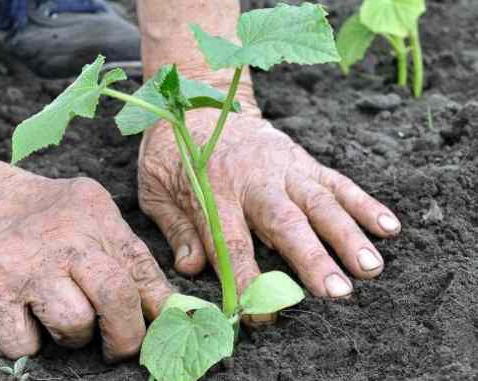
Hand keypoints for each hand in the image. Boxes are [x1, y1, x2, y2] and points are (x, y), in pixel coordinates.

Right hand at [0, 159, 171, 360]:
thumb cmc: (28, 211)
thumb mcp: (81, 210)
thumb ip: (117, 248)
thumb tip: (158, 304)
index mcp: (95, 215)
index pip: (142, 269)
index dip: (158, 307)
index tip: (157, 327)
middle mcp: (65, 238)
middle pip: (116, 298)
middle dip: (126, 336)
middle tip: (118, 346)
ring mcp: (27, 266)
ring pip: (75, 326)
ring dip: (72, 337)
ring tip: (57, 318)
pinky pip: (25, 344)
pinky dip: (27, 343)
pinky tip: (21, 319)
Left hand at [138, 107, 399, 308]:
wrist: (197, 101)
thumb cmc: (173, 153)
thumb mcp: (156, 190)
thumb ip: (176, 228)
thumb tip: (191, 268)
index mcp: (212, 190)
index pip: (231, 243)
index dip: (246, 280)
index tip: (259, 315)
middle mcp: (253, 179)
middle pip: (285, 223)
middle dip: (312, 259)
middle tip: (336, 292)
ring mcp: (283, 167)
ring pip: (319, 203)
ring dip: (347, 236)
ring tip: (370, 268)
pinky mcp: (303, 160)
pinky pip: (337, 182)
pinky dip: (364, 203)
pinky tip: (388, 227)